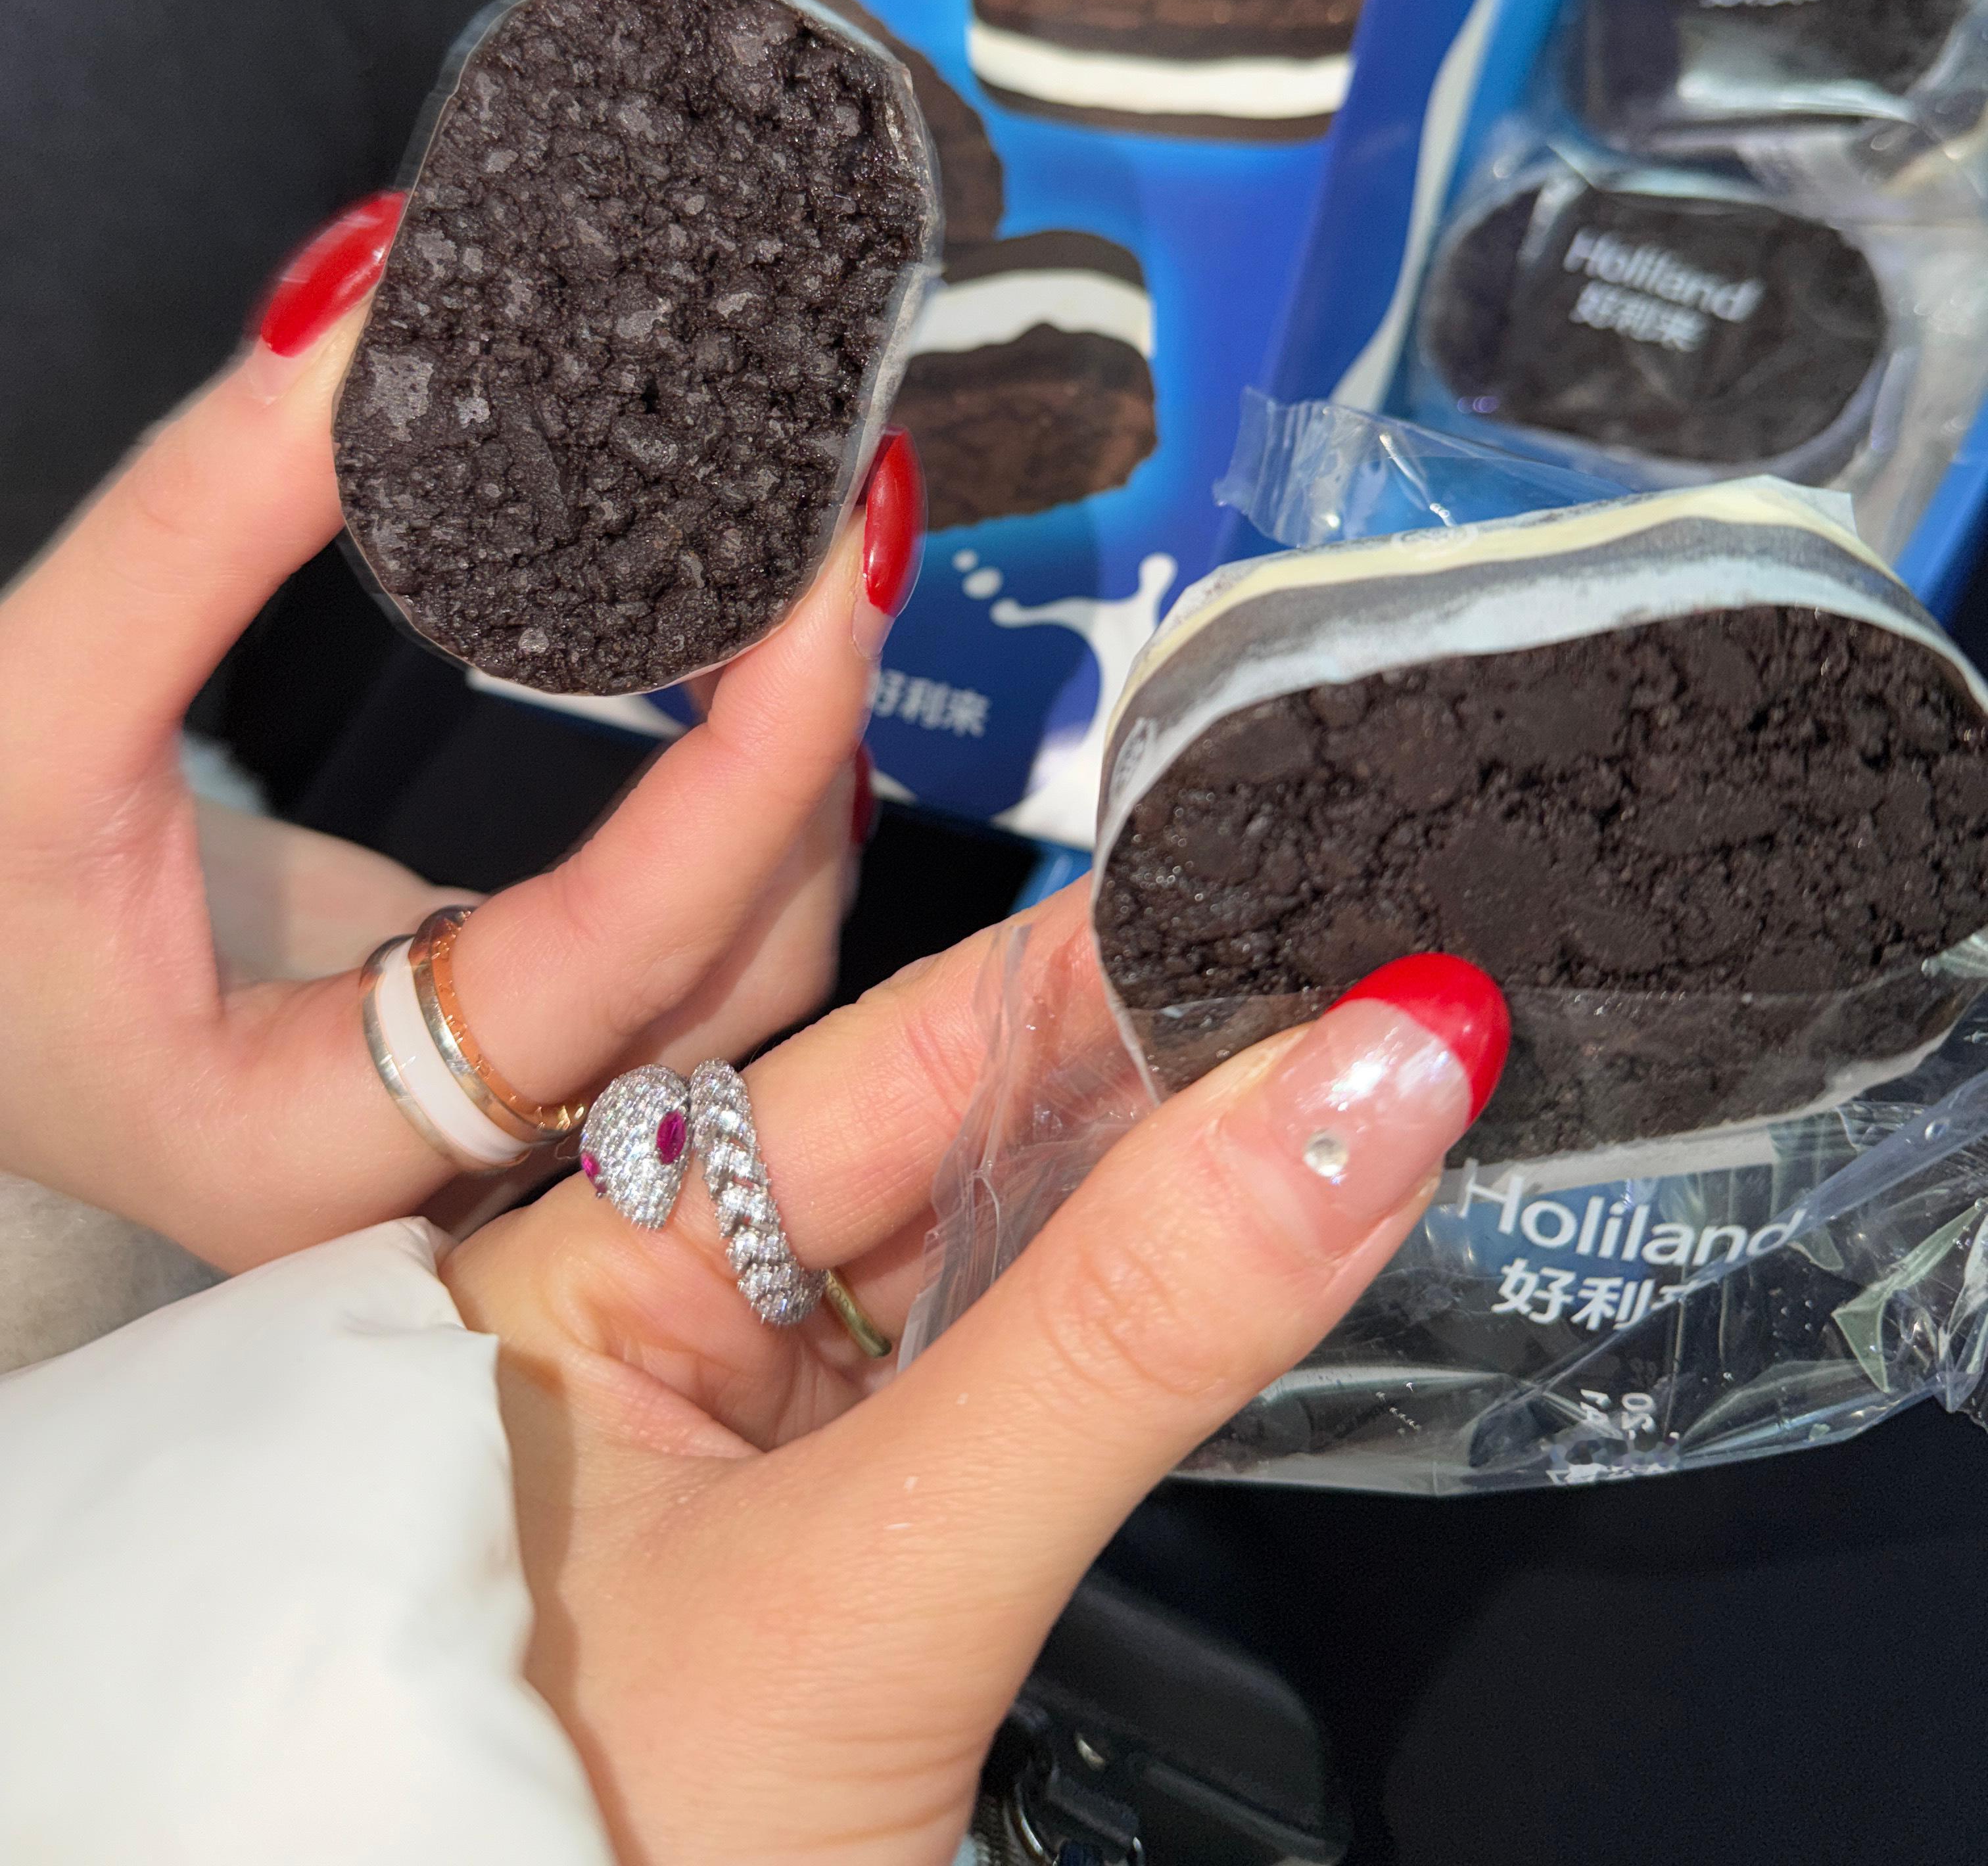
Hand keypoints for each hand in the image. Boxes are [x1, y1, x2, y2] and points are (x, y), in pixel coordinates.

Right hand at [0, 196, 919, 1268]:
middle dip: (813, 760)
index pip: (612, 966)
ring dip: (793, 778)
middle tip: (847, 526)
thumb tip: (384, 298)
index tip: (830, 575)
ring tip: (811, 573)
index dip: (752, 771)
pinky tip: (743, 661)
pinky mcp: (475, 1022)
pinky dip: (730, 797)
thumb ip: (204, 521)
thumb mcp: (22, 709)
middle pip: (724, 992)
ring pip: (724, 977)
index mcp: (303, 1141)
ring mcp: (464, 1105)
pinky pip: (666, 934)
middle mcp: (424, 1162)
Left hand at [444, 885, 1506, 1865]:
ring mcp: (768, 1434)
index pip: (881, 1056)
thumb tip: (1360, 1090)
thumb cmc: (614, 1851)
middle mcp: (668, 1315)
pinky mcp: (858, 1541)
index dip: (1095, 968)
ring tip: (1364, 1074)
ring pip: (1002, 1261)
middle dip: (1157, 1062)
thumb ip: (1119, 1336)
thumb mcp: (882, 1576)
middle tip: (1369, 977)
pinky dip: (1141, 1323)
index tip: (1281, 891)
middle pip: (953, 1143)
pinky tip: (1268, 1238)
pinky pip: (1015, 1381)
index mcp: (583, 1260)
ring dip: (1170, 1187)